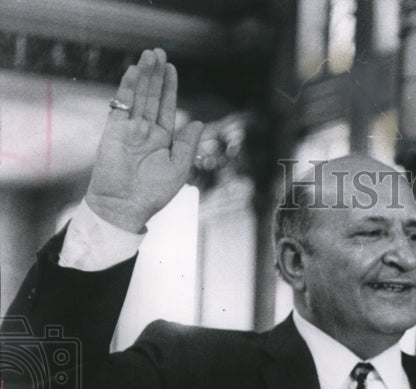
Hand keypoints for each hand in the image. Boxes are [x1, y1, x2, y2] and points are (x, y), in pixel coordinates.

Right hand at [85, 49, 203, 232]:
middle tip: (159, 52)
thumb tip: (198, 122)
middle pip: (152, 97)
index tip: (172, 69)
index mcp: (163, 140)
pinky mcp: (114, 131)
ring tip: (149, 56)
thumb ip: (187, 145)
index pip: (166, 108)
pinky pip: (122, 106)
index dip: (169, 88)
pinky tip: (135, 73)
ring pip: (138, 97)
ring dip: (144, 76)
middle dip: (156, 75)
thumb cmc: (153, 193)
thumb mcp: (178, 168)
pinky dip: (128, 89)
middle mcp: (146, 132)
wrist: (124, 206)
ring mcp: (129, 130)